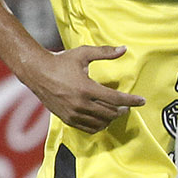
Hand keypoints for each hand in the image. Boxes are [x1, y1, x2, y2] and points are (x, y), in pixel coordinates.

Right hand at [20, 45, 140, 132]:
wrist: (35, 71)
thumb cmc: (60, 61)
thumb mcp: (83, 54)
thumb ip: (104, 52)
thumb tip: (124, 49)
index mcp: (86, 88)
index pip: (116, 99)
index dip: (132, 100)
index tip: (142, 101)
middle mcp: (80, 103)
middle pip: (111, 113)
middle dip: (123, 110)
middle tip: (127, 105)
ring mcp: (73, 113)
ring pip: (101, 123)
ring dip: (111, 118)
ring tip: (115, 111)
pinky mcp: (67, 119)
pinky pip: (89, 128)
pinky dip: (99, 125)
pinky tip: (103, 118)